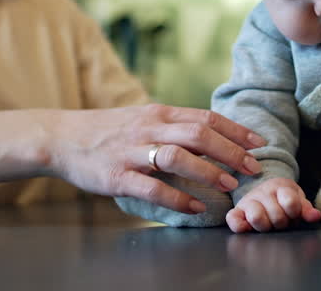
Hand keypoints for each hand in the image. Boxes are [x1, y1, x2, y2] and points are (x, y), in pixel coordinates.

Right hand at [45, 104, 263, 213]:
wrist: (61, 138)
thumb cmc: (108, 131)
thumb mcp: (143, 119)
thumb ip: (173, 125)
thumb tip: (212, 135)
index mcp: (158, 113)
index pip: (205, 117)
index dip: (235, 130)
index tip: (259, 143)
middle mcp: (148, 128)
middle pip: (197, 134)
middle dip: (230, 150)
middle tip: (253, 167)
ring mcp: (132, 152)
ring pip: (177, 157)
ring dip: (208, 170)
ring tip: (229, 185)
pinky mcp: (117, 176)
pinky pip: (152, 188)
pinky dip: (177, 199)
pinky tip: (195, 208)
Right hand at [226, 177, 320, 232]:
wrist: (264, 189)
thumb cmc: (283, 198)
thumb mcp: (297, 198)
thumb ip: (306, 208)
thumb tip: (315, 216)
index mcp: (280, 187)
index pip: (290, 202)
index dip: (294, 213)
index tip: (294, 214)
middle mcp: (263, 192)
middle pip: (277, 217)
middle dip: (283, 223)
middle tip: (283, 220)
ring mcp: (248, 201)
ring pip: (257, 218)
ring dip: (266, 226)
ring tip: (270, 225)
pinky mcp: (236, 211)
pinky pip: (234, 220)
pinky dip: (240, 226)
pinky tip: (248, 228)